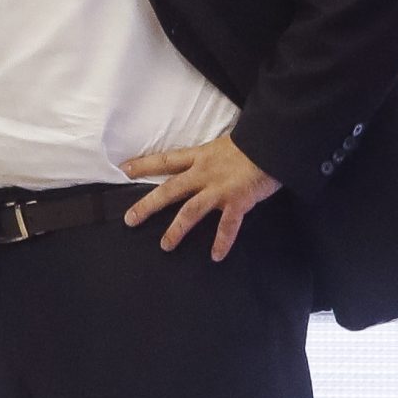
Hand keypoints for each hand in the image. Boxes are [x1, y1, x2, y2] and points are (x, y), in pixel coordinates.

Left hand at [122, 133, 280, 258]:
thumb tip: (206, 166)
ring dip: (176, 230)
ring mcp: (220, 189)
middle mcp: (204, 173)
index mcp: (200, 156)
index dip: (144, 164)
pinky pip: (227, 226)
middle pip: (169, 190)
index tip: (123, 169)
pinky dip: (222, 242)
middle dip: (147, 205)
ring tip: (165, 245)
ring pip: (190, 211)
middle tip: (129, 220)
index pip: (166, 160)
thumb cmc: (254, 141)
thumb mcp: (225, 145)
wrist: (275, 141)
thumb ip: (212, 158)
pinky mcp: (238, 201)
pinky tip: (216, 256)